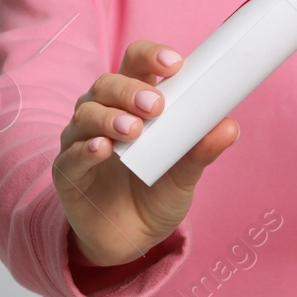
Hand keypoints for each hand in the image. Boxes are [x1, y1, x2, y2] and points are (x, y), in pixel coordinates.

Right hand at [52, 39, 239, 266]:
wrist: (132, 241)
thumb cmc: (156, 194)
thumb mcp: (184, 173)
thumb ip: (201, 150)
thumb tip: (229, 126)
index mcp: (131, 102)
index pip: (135, 64)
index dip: (150, 55)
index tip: (175, 64)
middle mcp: (102, 114)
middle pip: (106, 84)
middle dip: (130, 91)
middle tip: (155, 106)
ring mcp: (80, 141)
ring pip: (85, 114)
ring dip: (109, 117)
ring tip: (133, 131)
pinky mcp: (67, 172)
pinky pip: (71, 154)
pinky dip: (86, 149)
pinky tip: (103, 149)